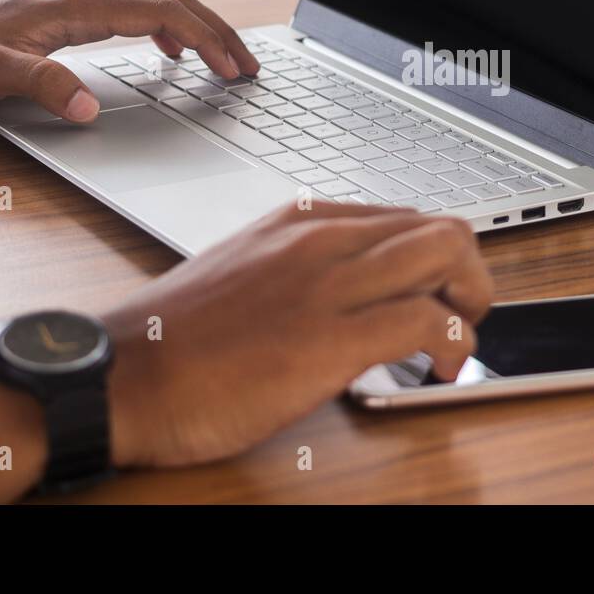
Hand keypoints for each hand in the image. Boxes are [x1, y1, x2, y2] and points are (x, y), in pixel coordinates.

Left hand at [0, 0, 259, 120]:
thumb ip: (41, 86)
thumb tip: (88, 110)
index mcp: (79, 5)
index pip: (165, 12)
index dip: (208, 38)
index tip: (235, 68)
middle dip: (218, 31)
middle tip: (249, 68)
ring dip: (199, 23)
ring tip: (224, 58)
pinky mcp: (74, 3)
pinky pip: (139, 3)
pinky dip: (171, 21)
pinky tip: (170, 48)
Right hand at [103, 202, 493, 468]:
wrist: (120, 375)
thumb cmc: (175, 337)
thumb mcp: (246, 273)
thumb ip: (302, 270)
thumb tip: (350, 293)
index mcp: (302, 222)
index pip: (405, 217)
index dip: (436, 260)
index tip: (436, 294)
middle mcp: (322, 239)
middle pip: (442, 226)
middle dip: (470, 273)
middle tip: (461, 316)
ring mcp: (328, 285)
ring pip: (447, 255)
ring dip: (472, 300)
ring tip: (458, 341)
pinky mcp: (331, 339)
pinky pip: (428, 320)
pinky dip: (454, 344)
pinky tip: (437, 369)